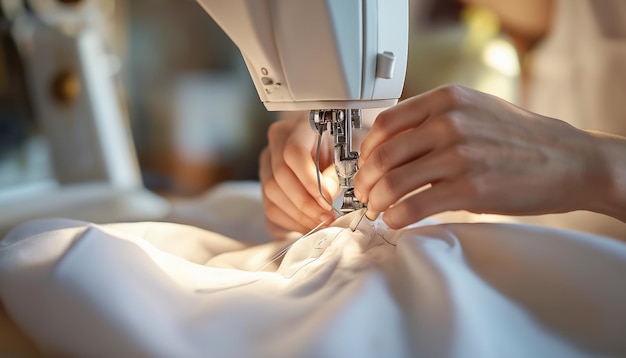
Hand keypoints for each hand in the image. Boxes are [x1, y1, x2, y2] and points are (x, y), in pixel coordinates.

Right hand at [259, 111, 338, 239]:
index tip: (328, 199)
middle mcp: (275, 144)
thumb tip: (326, 193)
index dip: (310, 180)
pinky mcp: (264, 186)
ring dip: (298, 215)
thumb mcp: (347, 150)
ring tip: (321, 222)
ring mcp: (265, 165)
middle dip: (306, 203)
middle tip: (327, 217)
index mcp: (297, 128)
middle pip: (279, 177)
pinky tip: (310, 224)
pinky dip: (290, 222)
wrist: (328, 145)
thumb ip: (338, 169)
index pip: (293, 153)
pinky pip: (270, 209)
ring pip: (272, 195)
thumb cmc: (341, 147)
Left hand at [354, 84, 605, 227]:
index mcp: (446, 100)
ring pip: (393, 182)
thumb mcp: (474, 109)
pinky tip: (395, 220)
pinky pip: (415, 206)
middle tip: (364, 193)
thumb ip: (434, 119)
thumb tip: (392, 143)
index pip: (385, 123)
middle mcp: (449, 123)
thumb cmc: (520, 137)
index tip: (364, 164)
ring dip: (376, 201)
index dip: (366, 149)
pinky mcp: (469, 189)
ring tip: (377, 209)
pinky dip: (397, 217)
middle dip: (365, 180)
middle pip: (383, 155)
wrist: (568, 159)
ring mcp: (459, 156)